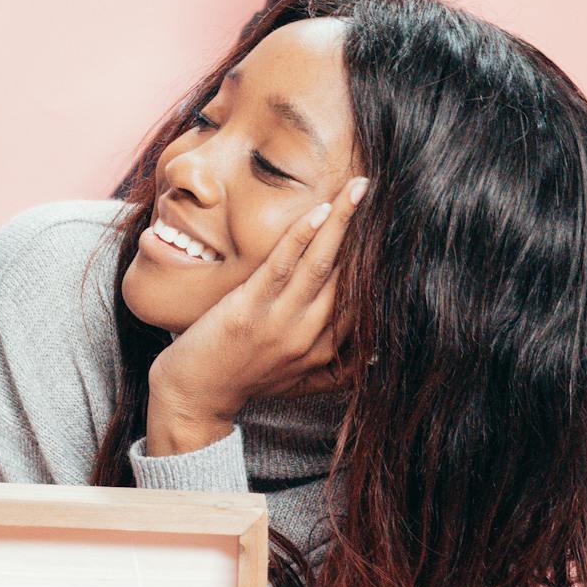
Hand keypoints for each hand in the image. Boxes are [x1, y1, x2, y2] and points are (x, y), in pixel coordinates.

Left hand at [145, 175, 367, 454]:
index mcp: (325, 349)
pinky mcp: (250, 309)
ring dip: (343, 221)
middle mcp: (311, 335)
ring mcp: (281, 322)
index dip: (378, 261)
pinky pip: (283, 265)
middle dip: (367, 232)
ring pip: (322, 263)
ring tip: (360, 188)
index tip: (392, 226)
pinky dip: (303, 236)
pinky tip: (320, 210)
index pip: (362, 298)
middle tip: (380, 192)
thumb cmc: (242, 381)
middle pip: (350, 275)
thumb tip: (373, 360)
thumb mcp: (297, 381)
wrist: (194, 398)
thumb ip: (335, 371)